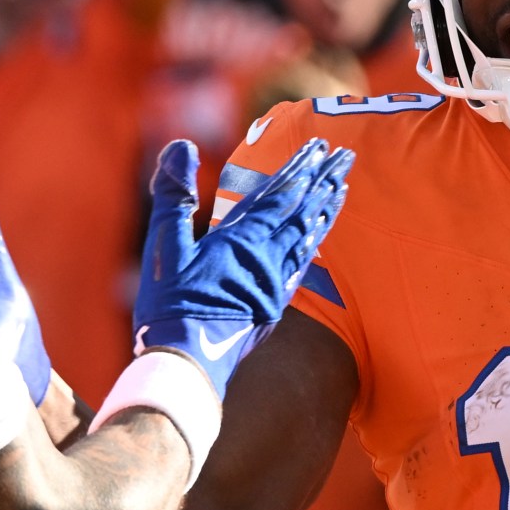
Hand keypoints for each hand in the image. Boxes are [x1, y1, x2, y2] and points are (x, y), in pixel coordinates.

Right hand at [134, 138, 351, 396]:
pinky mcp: (273, 306)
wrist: (187, 364)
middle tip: (346, 156)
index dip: (300, 169)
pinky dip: (313, 244)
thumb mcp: (163, 245)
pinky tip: (319, 236)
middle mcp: (265, 258)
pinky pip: (301, 266)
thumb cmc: (169, 306)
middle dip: (323, 181)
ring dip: (325, 209)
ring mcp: (273, 284)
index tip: (319, 147)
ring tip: (342, 187)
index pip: (279, 195)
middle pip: (302, 211)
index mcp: (240, 240)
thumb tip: (181, 145)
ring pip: (307, 238)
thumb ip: (173, 195)